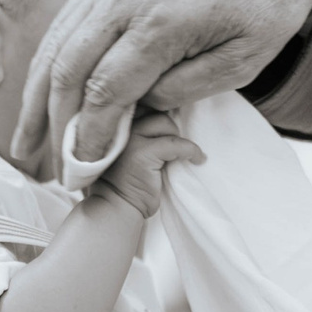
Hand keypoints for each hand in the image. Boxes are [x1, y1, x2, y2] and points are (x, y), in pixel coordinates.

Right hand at [15, 0, 311, 171]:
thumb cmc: (268, 4)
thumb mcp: (244, 61)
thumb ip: (187, 88)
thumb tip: (138, 105)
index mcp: (163, 20)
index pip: (107, 90)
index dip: (89, 136)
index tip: (80, 172)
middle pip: (69, 67)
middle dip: (52, 124)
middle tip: (45, 168)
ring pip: (58, 42)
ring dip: (37, 95)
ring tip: (26, 141)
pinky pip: (68, 21)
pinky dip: (51, 63)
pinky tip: (44, 94)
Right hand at [90, 112, 205, 217]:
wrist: (116, 207)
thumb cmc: (124, 181)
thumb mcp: (128, 149)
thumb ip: (139, 132)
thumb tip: (169, 117)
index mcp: (114, 124)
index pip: (141, 104)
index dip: (159, 111)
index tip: (171, 124)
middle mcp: (119, 127)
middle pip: (155, 111)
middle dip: (169, 127)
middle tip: (174, 145)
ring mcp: (130, 139)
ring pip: (165, 123)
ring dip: (177, 137)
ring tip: (181, 153)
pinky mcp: (143, 153)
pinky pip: (176, 144)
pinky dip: (191, 150)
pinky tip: (197, 159)